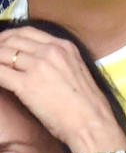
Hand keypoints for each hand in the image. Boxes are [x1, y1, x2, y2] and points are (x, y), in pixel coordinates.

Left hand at [0, 27, 125, 152]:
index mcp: (65, 46)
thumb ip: (56, 60)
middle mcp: (52, 51)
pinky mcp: (27, 84)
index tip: (2, 44)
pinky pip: (0, 73)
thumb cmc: (85, 103)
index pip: (28, 32)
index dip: (9, 36)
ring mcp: (39, 66)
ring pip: (2, 54)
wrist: (90, 120)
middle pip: (13, 40)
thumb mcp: (76, 70)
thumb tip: (33, 64)